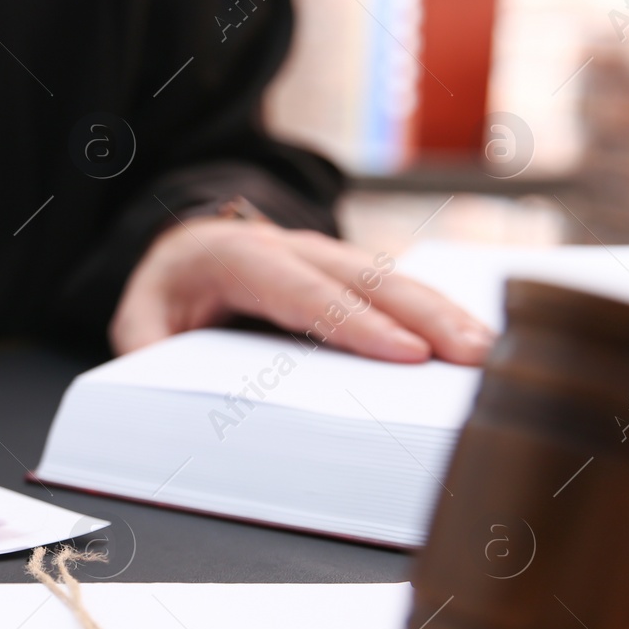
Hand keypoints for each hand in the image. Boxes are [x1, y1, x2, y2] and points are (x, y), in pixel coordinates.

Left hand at [108, 218, 493, 363]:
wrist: (185, 247)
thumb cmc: (169, 291)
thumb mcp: (138, 316)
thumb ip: (146, 346)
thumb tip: (162, 381)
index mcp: (237, 257)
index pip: (301, 291)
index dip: (354, 323)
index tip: (404, 352)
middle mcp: (291, 248)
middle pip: (363, 279)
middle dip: (423, 316)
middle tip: (472, 355)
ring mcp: (326, 257)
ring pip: (391, 280)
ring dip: (443, 313)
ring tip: (490, 352)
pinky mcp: (348, 274)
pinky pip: (397, 291)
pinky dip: (438, 312)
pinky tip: (475, 341)